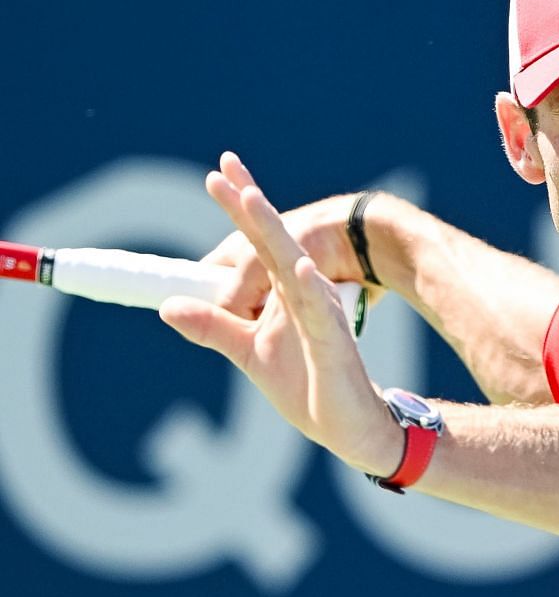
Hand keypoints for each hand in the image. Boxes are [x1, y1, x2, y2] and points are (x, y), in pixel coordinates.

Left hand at [160, 154, 405, 476]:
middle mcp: (306, 295)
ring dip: (274, 233)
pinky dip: (312, 289)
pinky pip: (322, 316)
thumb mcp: (248, 352)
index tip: (219, 173)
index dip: (240, 208)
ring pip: (295, 268)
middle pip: (273, 243)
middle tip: (225, 172)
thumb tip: (166, 305)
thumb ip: (213, 326)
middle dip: (249, 206)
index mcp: (285, 293)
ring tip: (253, 200)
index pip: (257, 244)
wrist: (352, 425)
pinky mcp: (334, 345)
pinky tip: (303, 268)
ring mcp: (322, 317)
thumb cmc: (307, 385)